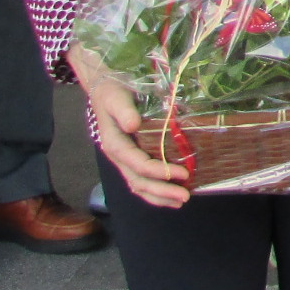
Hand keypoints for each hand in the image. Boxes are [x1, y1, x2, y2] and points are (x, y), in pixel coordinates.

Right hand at [67, 42, 192, 207]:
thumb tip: (132, 125)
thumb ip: (123, 110)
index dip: (159, 171)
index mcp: (114, 144)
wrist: (104, 89)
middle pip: (138, 181)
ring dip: (159, 196)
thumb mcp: (116, 96)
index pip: (137, 164)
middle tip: (185, 196)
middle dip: (162, 191)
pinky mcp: (130, 158)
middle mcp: (118, 156)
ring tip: (180, 200)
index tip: (181, 173)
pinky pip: (140, 180)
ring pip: (138, 186)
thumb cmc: (112, 92)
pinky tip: (169, 195)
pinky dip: (155, 190)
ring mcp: (123, 160)